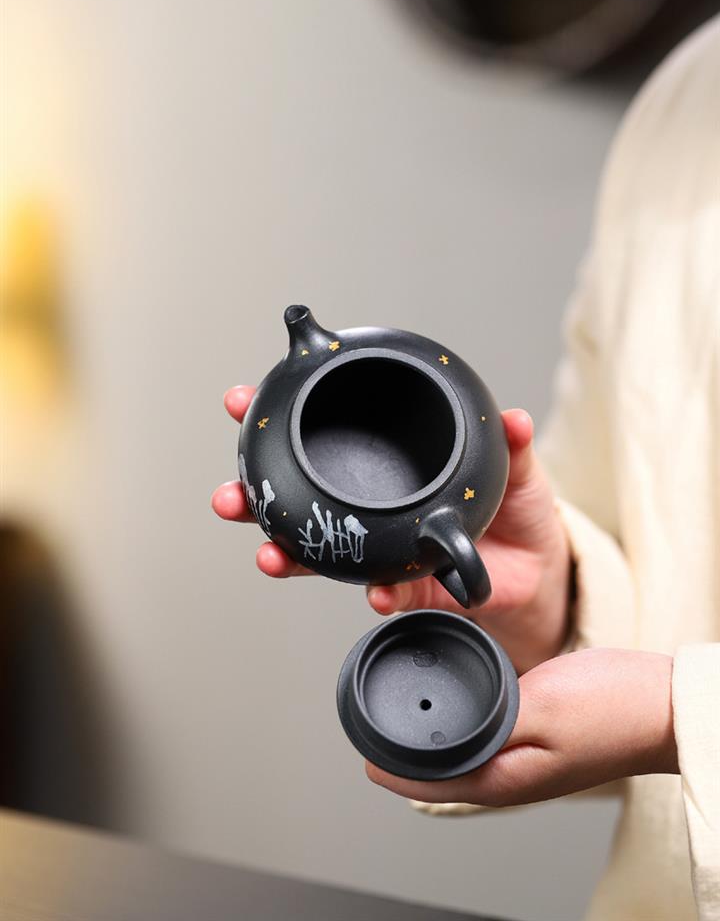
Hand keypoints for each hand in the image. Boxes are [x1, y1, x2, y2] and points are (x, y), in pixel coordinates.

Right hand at [212, 387, 571, 671]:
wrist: (538, 570)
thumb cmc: (515, 509)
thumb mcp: (518, 467)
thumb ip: (511, 444)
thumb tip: (514, 418)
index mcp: (384, 466)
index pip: (323, 434)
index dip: (276, 418)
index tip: (240, 401)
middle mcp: (369, 507)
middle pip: (298, 498)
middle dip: (253, 496)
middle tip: (230, 496)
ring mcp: (381, 549)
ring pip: (321, 552)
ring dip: (288, 554)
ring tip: (269, 554)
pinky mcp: (409, 588)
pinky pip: (385, 593)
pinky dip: (379, 594)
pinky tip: (376, 593)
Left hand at [367, 649, 677, 806]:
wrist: (663, 703)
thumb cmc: (612, 708)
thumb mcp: (540, 707)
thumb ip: (487, 720)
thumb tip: (440, 727)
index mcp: (504, 778)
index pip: (428, 784)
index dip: (388, 768)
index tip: (360, 748)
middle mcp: (509, 774)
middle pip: (440, 771)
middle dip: (402, 751)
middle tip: (373, 718)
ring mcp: (524, 757)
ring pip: (462, 751)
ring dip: (431, 734)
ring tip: (404, 705)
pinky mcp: (536, 736)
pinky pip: (486, 732)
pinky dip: (462, 718)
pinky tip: (458, 698)